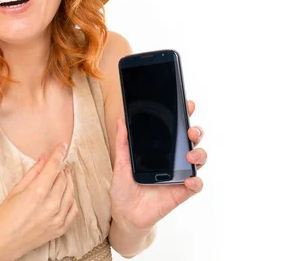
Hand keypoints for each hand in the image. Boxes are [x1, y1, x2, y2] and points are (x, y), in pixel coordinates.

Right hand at [0, 142, 77, 259]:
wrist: (5, 242)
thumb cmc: (6, 215)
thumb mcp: (16, 189)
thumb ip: (33, 173)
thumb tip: (44, 158)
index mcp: (37, 192)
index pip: (54, 167)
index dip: (59, 153)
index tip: (62, 145)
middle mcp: (50, 205)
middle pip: (63, 179)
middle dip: (61, 168)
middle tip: (59, 163)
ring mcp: (57, 218)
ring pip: (70, 193)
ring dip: (68, 182)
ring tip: (64, 176)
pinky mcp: (60, 229)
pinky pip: (73, 211)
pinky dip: (72, 200)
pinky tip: (67, 195)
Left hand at [109, 100, 206, 230]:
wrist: (125, 213)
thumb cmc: (124, 187)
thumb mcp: (121, 163)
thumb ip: (123, 143)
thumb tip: (121, 120)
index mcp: (160, 150)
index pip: (175, 130)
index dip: (184, 117)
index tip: (188, 105)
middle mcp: (173, 160)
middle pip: (191, 141)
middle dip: (195, 132)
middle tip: (190, 131)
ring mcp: (179, 175)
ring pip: (198, 160)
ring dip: (199, 154)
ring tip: (190, 154)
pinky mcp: (181, 192)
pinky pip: (196, 185)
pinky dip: (196, 181)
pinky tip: (190, 180)